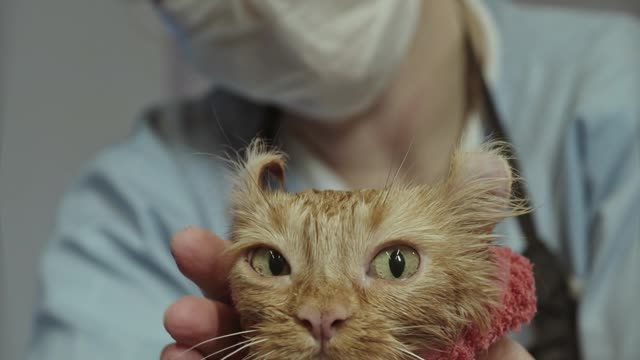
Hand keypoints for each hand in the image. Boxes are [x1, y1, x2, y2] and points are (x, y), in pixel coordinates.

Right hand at [158, 228, 533, 359]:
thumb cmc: (471, 355)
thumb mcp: (472, 302)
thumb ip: (468, 241)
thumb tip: (490, 167)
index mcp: (355, 293)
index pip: (302, 255)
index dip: (264, 234)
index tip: (238, 213)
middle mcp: (324, 321)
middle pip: (260, 294)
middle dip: (217, 272)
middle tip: (184, 248)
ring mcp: (305, 353)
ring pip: (246, 337)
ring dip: (205, 325)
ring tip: (178, 323)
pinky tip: (177, 359)